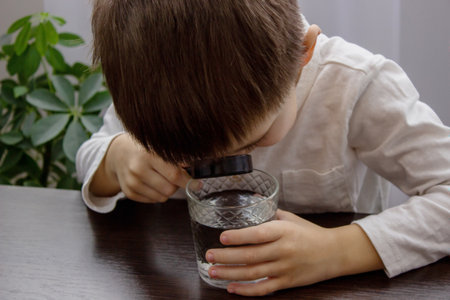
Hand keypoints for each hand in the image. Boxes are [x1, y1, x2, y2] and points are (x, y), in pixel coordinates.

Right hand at [90, 133, 190, 202]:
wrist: (118, 153)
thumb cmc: (143, 148)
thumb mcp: (158, 145)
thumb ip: (176, 155)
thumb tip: (192, 166)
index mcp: (148, 155)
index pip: (174, 175)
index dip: (188, 182)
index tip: (197, 184)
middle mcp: (138, 169)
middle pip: (169, 189)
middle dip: (177, 185)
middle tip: (175, 176)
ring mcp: (132, 182)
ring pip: (162, 198)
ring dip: (167, 190)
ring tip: (162, 178)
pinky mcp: (128, 192)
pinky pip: (153, 201)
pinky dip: (157, 194)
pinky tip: (152, 182)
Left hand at [205, 209, 382, 295]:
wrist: (334, 253)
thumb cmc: (309, 233)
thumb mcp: (290, 217)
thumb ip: (269, 211)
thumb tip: (252, 198)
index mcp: (283, 231)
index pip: (258, 234)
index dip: (239, 237)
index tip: (222, 237)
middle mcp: (283, 250)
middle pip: (251, 256)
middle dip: (227, 257)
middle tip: (209, 255)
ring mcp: (285, 268)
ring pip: (253, 273)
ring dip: (230, 274)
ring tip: (213, 271)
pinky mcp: (287, 282)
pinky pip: (264, 289)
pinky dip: (246, 290)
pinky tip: (231, 288)